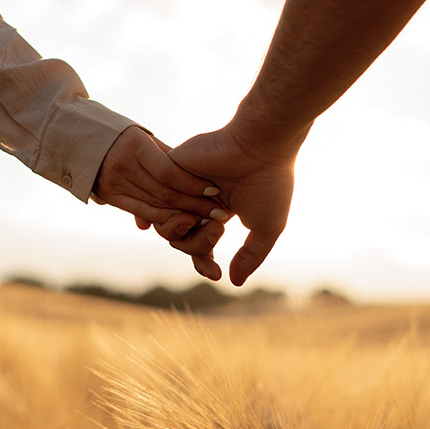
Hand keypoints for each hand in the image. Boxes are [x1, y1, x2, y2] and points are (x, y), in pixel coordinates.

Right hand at [91, 126, 229, 242]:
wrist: (78, 137)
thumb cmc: (121, 134)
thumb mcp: (144, 136)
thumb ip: (167, 156)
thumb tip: (195, 175)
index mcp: (134, 145)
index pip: (169, 172)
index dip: (193, 184)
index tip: (214, 190)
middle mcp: (122, 165)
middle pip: (164, 192)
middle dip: (194, 204)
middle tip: (218, 211)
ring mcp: (113, 182)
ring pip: (155, 204)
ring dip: (182, 214)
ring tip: (205, 218)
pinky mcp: (108, 196)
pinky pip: (141, 210)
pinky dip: (162, 217)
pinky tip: (181, 220)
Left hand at [167, 124, 296, 284]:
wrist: (262, 146)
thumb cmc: (270, 183)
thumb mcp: (266, 228)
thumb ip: (250, 256)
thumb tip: (233, 282)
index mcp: (218, 210)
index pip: (198, 245)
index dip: (203, 263)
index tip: (216, 274)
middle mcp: (197, 198)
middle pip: (179, 239)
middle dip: (198, 245)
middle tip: (219, 228)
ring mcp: (183, 184)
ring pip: (165, 224)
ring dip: (188, 229)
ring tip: (214, 218)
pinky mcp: (170, 167)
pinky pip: (159, 200)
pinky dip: (178, 205)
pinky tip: (200, 201)